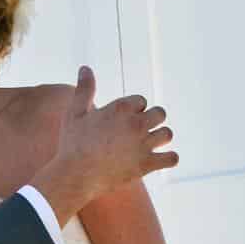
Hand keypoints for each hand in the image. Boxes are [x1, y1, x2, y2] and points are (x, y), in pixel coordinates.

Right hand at [34, 67, 176, 223]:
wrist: (75, 176)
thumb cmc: (73, 143)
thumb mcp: (75, 113)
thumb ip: (85, 89)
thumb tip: (85, 68)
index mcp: (121, 108)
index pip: (142, 100)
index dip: (134, 108)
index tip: (123, 119)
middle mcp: (136, 124)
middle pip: (160, 113)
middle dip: (152, 119)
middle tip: (138, 129)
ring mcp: (143, 145)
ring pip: (167, 134)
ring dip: (160, 137)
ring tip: (149, 143)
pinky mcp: (147, 164)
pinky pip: (172, 158)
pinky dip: (168, 159)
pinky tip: (159, 159)